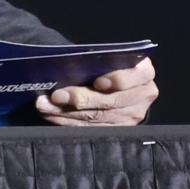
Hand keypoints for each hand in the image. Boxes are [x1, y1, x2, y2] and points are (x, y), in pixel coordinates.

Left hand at [36, 57, 158, 125]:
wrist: (119, 85)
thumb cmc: (108, 65)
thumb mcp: (109, 59)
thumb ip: (98, 61)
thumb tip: (67, 64)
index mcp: (143, 73)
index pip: (134, 77)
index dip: (117, 80)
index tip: (97, 82)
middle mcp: (143, 96)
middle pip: (111, 101)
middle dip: (80, 98)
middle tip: (56, 96)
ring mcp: (132, 116)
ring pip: (98, 117)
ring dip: (67, 112)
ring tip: (45, 106)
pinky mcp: (119, 129)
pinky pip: (92, 128)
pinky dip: (69, 122)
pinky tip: (52, 115)